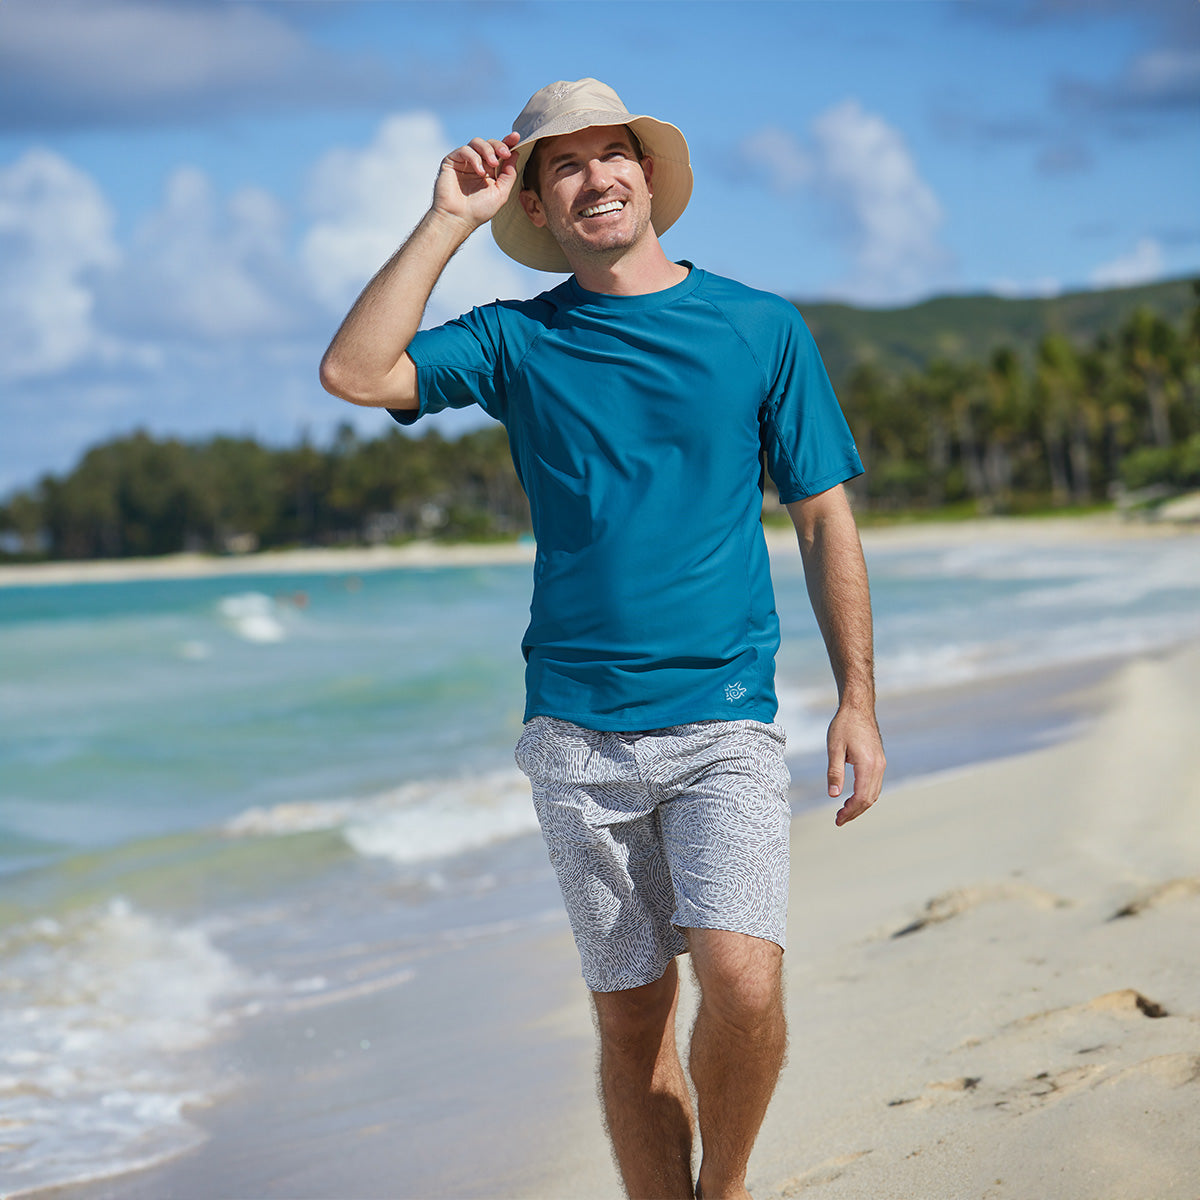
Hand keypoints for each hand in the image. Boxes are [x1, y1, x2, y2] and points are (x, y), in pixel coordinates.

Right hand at [434, 132, 521, 230]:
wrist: (458, 218)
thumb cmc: (479, 210)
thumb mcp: (501, 193)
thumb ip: (509, 174)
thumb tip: (515, 154)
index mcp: (489, 171)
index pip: (499, 152)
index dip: (507, 142)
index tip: (516, 137)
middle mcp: (477, 164)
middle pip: (489, 144)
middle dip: (499, 146)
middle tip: (505, 154)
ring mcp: (464, 162)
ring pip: (476, 142)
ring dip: (487, 150)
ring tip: (493, 164)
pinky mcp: (451, 161)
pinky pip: (464, 150)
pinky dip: (474, 157)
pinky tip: (479, 171)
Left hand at [827, 702, 884, 826]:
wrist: (858, 707)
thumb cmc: (844, 725)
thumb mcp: (834, 748)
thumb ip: (834, 772)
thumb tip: (834, 795)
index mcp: (868, 765)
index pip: (861, 797)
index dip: (850, 812)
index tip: (838, 819)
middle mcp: (878, 767)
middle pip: (869, 799)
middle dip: (855, 812)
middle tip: (839, 819)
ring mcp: (881, 764)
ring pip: (874, 793)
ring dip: (861, 805)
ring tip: (844, 811)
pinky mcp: (879, 761)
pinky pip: (875, 784)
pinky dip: (865, 795)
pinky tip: (853, 797)